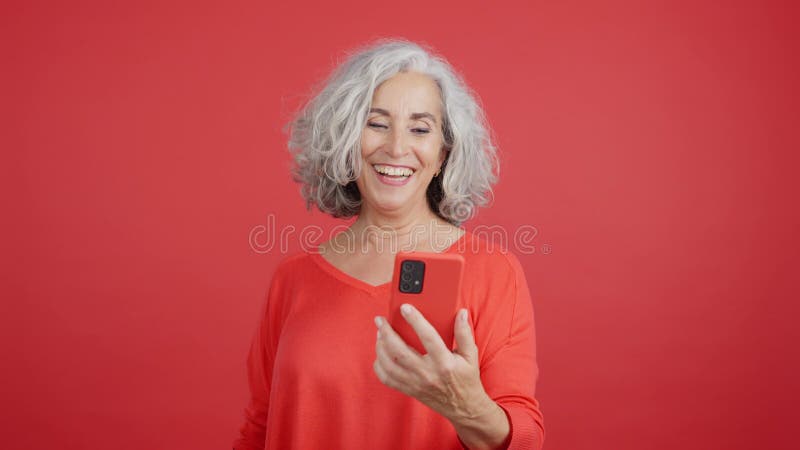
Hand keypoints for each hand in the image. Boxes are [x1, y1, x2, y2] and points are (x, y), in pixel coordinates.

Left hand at [372, 304, 494, 422]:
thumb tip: (462, 313)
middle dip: (386, 333)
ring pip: (389, 365)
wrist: (464, 408)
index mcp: (444, 362)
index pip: (428, 337)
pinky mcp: (409, 390)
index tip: (404, 307)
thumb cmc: (467, 379)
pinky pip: (387, 379)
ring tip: (379, 333)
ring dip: (380, 347)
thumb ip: (464, 333)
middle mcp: (428, 374)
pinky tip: (380, 353)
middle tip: (380, 320)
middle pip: (400, 352)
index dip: (415, 320)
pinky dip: (379, 365)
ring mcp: (416, 383)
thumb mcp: (470, 355)